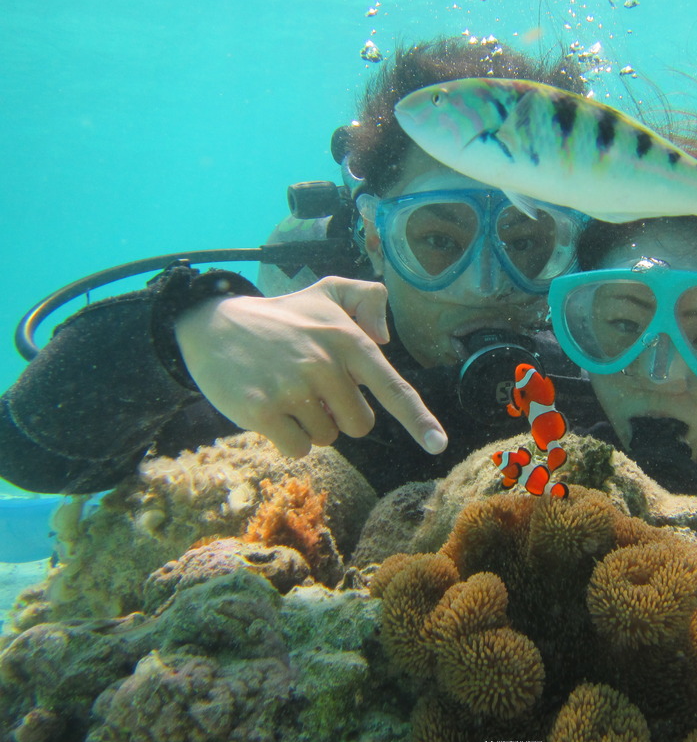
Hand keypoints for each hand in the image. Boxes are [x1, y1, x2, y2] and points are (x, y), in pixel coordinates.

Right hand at [174, 276, 447, 457]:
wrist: (213, 325)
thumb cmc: (282, 315)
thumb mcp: (327, 292)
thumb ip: (367, 298)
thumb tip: (385, 338)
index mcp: (349, 341)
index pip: (393, 387)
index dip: (418, 420)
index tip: (437, 445)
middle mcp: (326, 364)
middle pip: (359, 425)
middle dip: (339, 413)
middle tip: (311, 387)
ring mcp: (293, 388)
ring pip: (326, 438)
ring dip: (310, 424)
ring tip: (287, 391)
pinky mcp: (263, 410)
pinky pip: (297, 449)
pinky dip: (287, 439)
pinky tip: (271, 410)